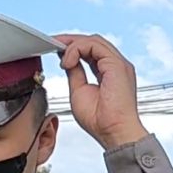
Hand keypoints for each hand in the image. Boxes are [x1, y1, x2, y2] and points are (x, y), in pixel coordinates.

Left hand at [54, 34, 147, 149]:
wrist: (113, 132)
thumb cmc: (101, 121)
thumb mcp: (79, 90)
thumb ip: (75, 73)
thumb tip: (67, 61)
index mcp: (110, 73)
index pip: (92, 51)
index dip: (73, 48)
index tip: (55, 49)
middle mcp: (117, 67)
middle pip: (93, 42)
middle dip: (71, 41)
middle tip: (53, 45)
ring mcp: (118, 65)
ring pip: (93, 40)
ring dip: (72, 45)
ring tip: (61, 58)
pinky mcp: (117, 65)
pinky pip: (93, 45)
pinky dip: (76, 49)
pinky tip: (68, 62)